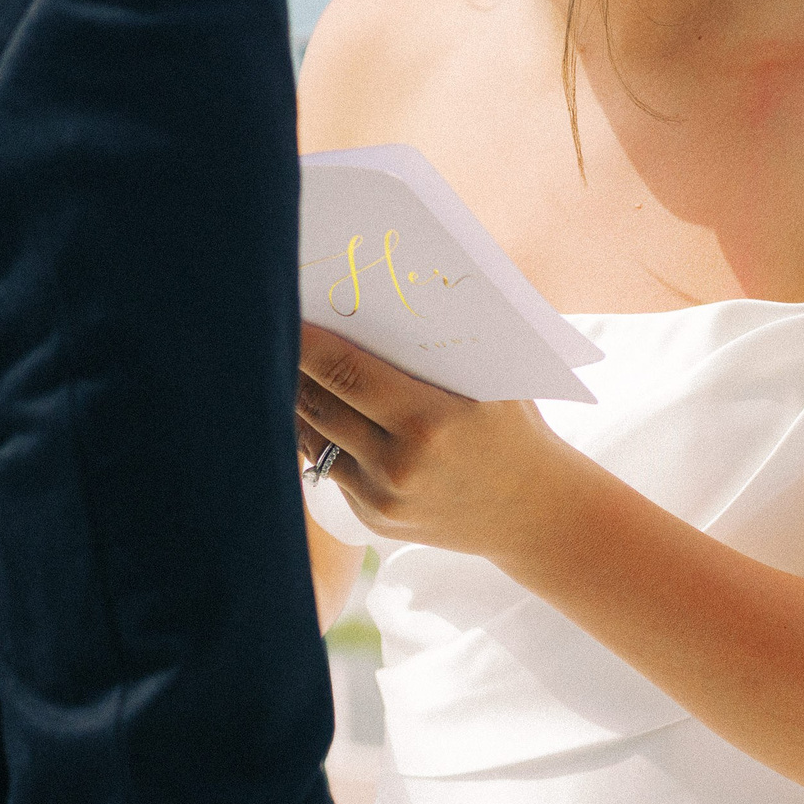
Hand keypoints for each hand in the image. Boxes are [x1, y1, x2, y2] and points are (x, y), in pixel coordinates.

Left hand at [295, 324, 589, 562]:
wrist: (536, 512)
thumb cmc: (514, 427)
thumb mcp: (493, 380)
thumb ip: (444, 343)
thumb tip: (389, 285)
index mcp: (430, 422)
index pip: (346, 372)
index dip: (306, 341)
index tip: (282, 310)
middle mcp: (399, 464)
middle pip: (318, 404)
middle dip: (288, 364)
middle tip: (267, 328)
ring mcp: (383, 497)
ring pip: (313, 437)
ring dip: (293, 399)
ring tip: (277, 362)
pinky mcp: (373, 518)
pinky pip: (329, 467)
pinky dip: (315, 434)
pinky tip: (308, 405)